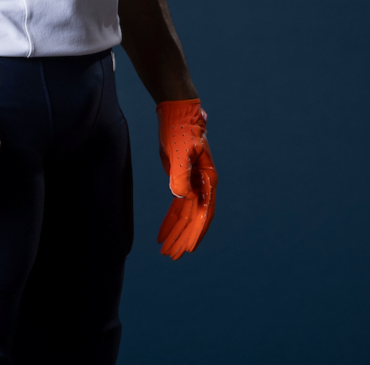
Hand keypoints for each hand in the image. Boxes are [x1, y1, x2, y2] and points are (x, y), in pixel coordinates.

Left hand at [156, 99, 215, 257]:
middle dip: (182, 238)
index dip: (196, 231)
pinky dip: (170, 220)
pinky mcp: (180, 182)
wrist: (176, 114)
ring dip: (176, 233)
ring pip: (184, 216)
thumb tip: (179, 196)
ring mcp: (192, 185)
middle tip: (171, 256)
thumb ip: (181, 174)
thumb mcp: (180, 152)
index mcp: (207, 181)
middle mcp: (202, 186)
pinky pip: (176, 207)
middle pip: (193, 219)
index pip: (203, 212)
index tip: (188, 248)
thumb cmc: (181, 130)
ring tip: (166, 251)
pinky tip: (162, 233)